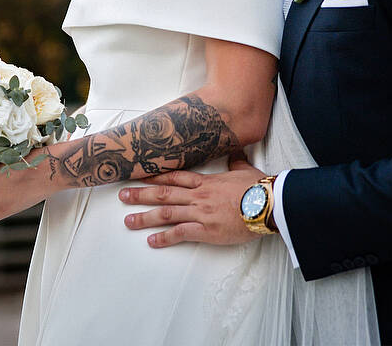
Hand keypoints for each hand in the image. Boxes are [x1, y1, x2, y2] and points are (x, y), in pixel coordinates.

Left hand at [118, 156, 265, 247]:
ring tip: (128, 220)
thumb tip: (236, 151)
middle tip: (122, 195)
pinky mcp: (206, 230)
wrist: (269, 203)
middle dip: (140, 194)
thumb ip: (235, 161)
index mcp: (206, 181)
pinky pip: (180, 234)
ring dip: (145, 217)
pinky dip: (164, 238)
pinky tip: (152, 241)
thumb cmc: (259, 187)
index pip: (174, 176)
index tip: (139, 175)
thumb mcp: (245, 169)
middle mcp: (198, 196)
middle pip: (163, 193)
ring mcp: (200, 212)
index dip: (155, 176)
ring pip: (166, 213)